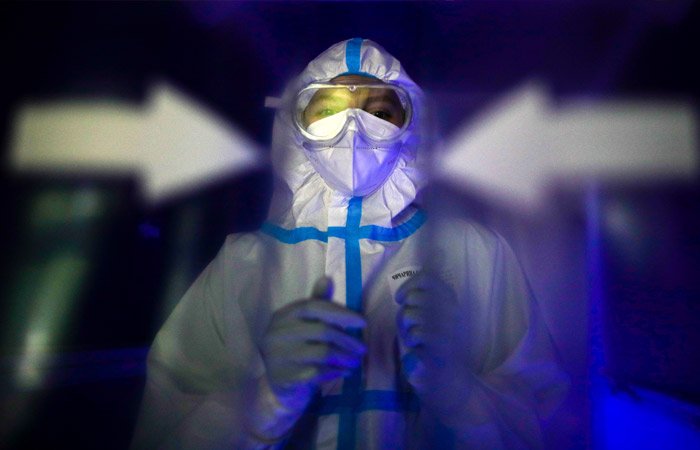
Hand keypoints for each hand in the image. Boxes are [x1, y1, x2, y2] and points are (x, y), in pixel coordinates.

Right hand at [261, 276, 366, 412]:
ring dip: (345, 357)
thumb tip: (327, 278)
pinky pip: (318, 372)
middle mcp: (275, 334)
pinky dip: (336, 371)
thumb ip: (316, 304)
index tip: (362, 322)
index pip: (313, 306)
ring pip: (322, 352)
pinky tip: (344, 372)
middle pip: (321, 330)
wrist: (279, 388)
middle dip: (348, 339)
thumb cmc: (296, 351)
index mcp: (281, 316)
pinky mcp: (284, 378)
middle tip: (362, 349)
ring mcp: (277, 357)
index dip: (340, 312)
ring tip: (356, 362)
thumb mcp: (304, 325)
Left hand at [395, 272, 473, 412]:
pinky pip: (415, 333)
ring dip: (407, 329)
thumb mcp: (428, 318)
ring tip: (417, 340)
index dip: (408, 285)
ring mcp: (449, 326)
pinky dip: (412, 342)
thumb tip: (403, 291)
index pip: (427, 278)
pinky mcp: (442, 343)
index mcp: (451, 301)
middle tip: (412, 327)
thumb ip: (420, 302)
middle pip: (415, 296)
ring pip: (411, 314)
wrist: (449, 378)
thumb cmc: (433, 346)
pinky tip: (420, 349)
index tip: (401, 298)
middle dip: (406, 312)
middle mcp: (453, 310)